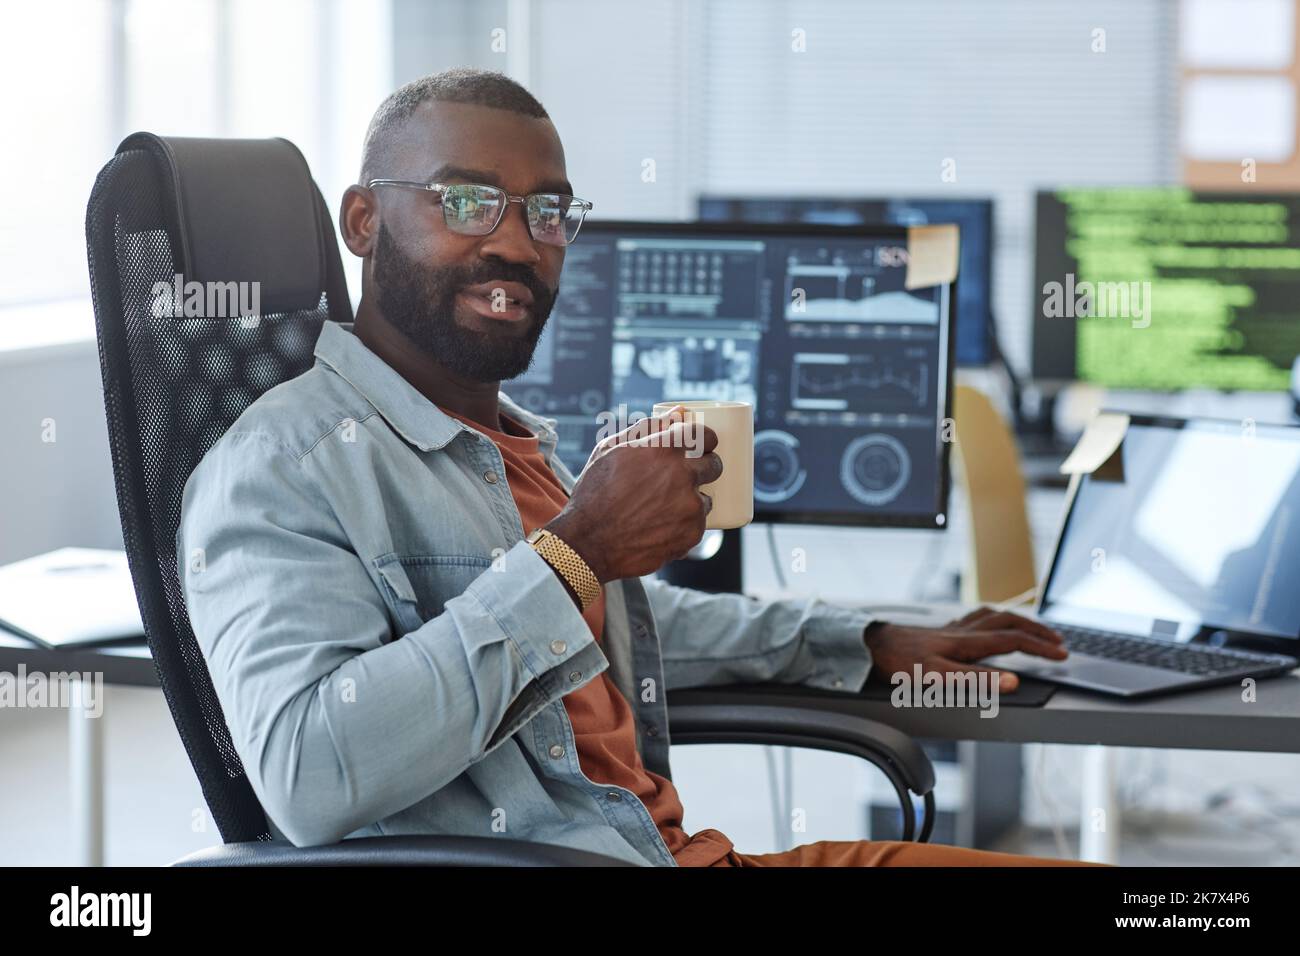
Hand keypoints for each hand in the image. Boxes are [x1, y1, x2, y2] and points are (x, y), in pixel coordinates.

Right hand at [546, 405, 723, 581]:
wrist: (588, 543)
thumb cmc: (594, 494)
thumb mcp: (609, 450)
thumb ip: (646, 427)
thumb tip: (676, 414)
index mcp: (663, 449)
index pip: (705, 435)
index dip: (705, 440)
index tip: (701, 446)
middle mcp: (682, 475)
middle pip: (714, 465)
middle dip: (704, 468)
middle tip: (684, 478)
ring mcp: (690, 506)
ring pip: (705, 498)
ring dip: (691, 500)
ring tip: (662, 509)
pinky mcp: (692, 533)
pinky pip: (698, 523)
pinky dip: (684, 524)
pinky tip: (659, 527)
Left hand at [864, 606, 1067, 691]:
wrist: (870, 646)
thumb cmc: (900, 663)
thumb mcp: (939, 678)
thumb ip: (977, 680)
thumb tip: (1012, 681)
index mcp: (968, 643)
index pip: (1015, 641)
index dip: (1041, 648)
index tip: (1062, 655)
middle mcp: (964, 631)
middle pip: (1010, 623)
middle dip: (1037, 631)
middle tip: (1058, 641)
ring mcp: (953, 629)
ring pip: (995, 616)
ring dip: (1019, 621)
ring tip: (1034, 628)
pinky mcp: (943, 631)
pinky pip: (978, 617)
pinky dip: (995, 617)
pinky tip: (991, 622)